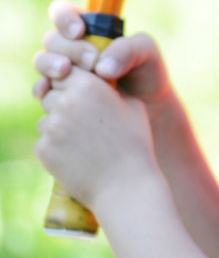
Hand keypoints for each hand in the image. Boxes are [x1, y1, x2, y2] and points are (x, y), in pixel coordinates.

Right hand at [33, 0, 170, 114]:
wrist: (149, 111)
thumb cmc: (147, 75)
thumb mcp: (148, 54)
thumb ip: (129, 49)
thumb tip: (102, 66)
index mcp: (89, 30)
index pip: (64, 13)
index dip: (65, 18)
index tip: (79, 31)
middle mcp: (72, 48)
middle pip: (52, 39)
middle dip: (69, 48)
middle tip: (91, 61)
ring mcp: (63, 72)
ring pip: (42, 60)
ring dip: (50, 65)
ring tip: (66, 72)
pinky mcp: (59, 95)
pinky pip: (40, 88)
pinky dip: (41, 88)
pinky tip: (51, 92)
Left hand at [34, 65, 156, 211]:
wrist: (126, 186)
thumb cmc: (134, 144)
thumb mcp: (132, 104)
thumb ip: (108, 86)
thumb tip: (96, 78)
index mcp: (88, 84)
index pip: (66, 71)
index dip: (74, 84)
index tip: (84, 97)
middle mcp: (66, 101)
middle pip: (50, 94)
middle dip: (62, 105)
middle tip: (84, 123)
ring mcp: (52, 126)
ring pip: (45, 119)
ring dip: (58, 128)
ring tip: (84, 144)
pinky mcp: (43, 149)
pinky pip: (44, 143)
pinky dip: (56, 150)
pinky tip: (76, 158)